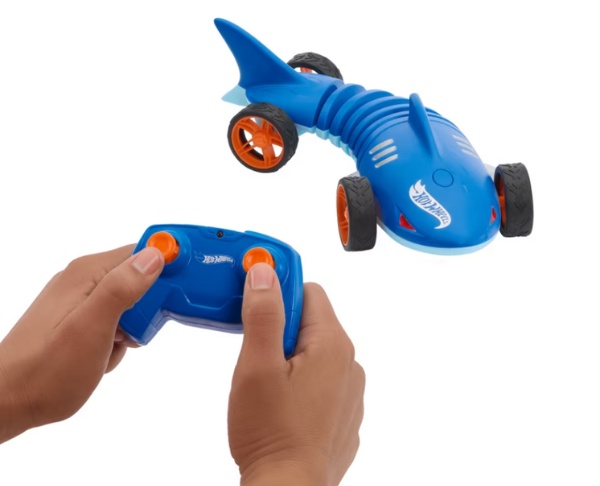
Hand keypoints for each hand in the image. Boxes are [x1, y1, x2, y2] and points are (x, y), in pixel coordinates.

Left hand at [0, 245, 163, 442]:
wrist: (9, 402)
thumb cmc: (46, 371)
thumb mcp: (92, 328)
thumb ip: (123, 288)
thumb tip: (154, 255)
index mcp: (87, 273)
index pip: (142, 251)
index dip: (165, 267)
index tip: (178, 292)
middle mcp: (83, 279)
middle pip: (138, 277)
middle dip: (146, 308)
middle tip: (131, 333)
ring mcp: (80, 299)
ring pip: (130, 303)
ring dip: (132, 328)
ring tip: (112, 347)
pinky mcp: (78, 319)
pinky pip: (115, 320)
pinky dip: (118, 338)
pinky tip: (103, 355)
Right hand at [228, 263, 365, 485]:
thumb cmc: (272, 433)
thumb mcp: (257, 365)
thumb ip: (264, 314)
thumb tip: (265, 272)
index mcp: (332, 345)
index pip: (309, 291)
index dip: (278, 291)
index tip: (255, 302)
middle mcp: (349, 364)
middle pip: (311, 322)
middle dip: (279, 328)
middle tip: (254, 351)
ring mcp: (349, 390)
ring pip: (314, 352)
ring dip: (289, 356)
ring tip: (265, 382)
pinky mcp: (342, 412)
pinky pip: (322, 379)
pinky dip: (301, 380)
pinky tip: (281, 403)